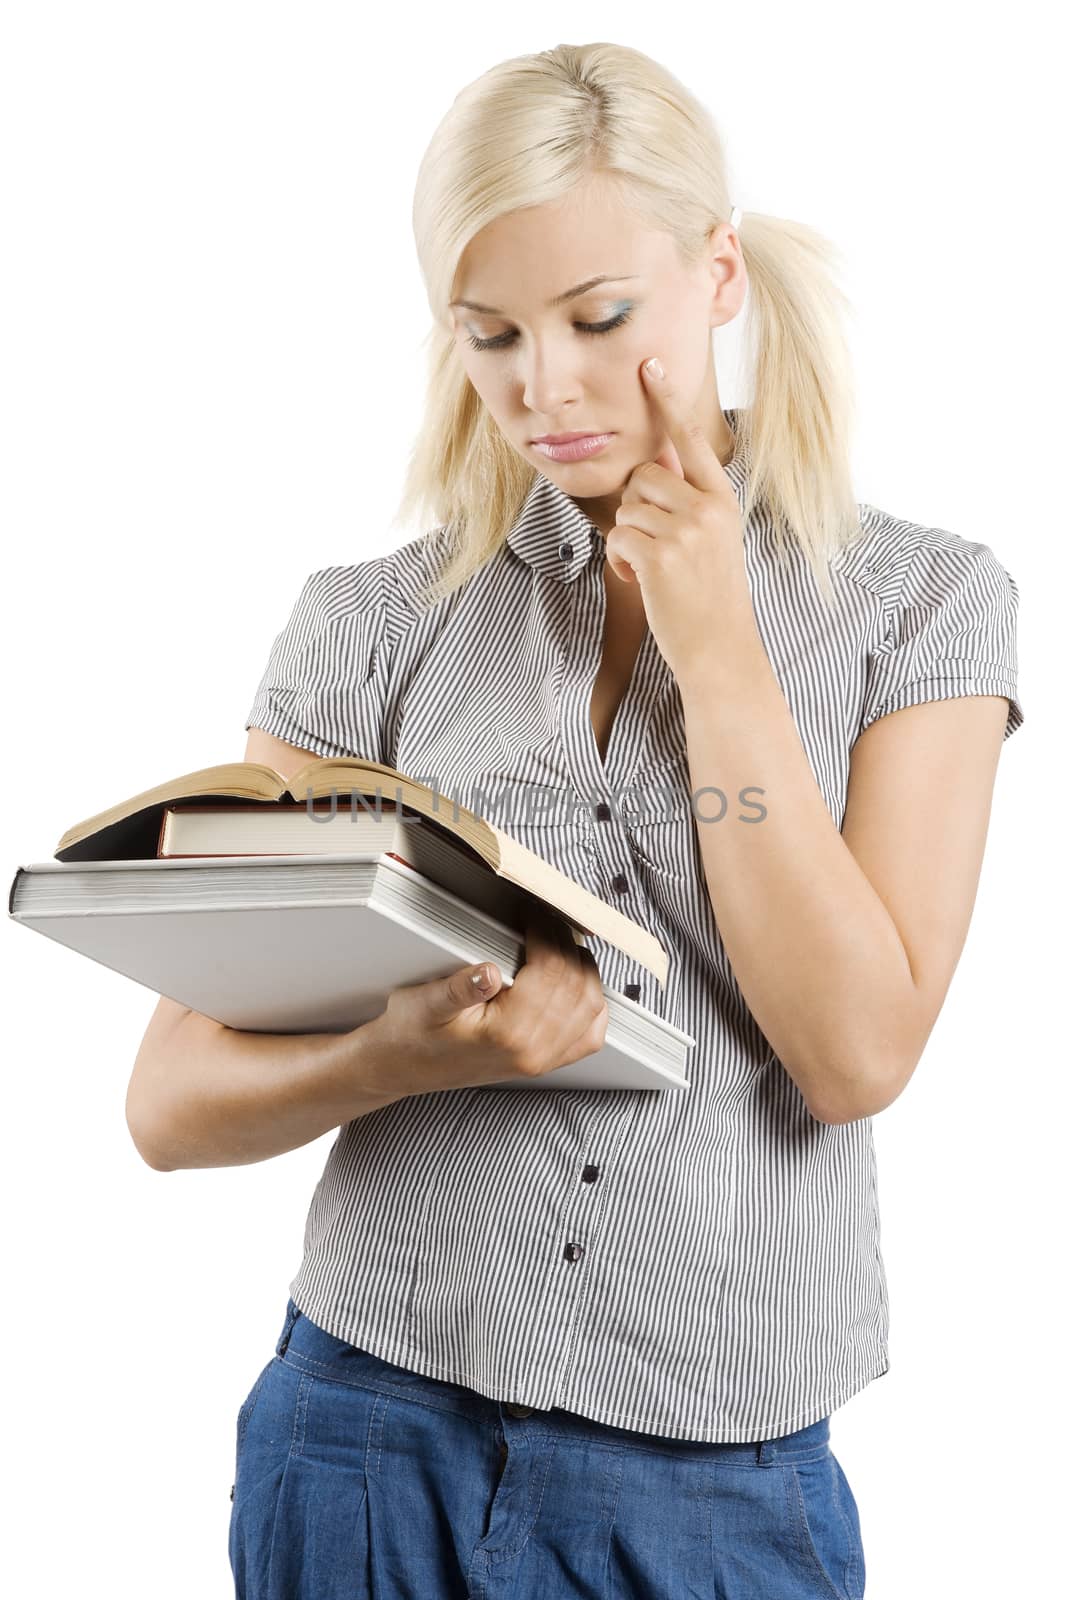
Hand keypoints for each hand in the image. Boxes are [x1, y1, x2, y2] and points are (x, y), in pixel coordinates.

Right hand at [357, 907, 608, 1096]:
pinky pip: (590, 1036)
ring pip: (591, 1007)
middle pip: (576, 985)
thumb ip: (458, 988)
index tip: (533, 912)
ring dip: (583, 968)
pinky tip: (576, 982)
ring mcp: (543, 1060)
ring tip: (559, 942)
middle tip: (546, 919)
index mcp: (507, 1034)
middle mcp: (534, 1052)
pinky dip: (592, 1004)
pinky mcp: (545, 1062)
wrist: (404, 1067)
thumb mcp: (424, 1002)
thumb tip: (488, 971)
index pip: (550, 971)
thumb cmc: (412, 1033)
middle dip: (565, 944)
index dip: (547, 933)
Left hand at [606, 357, 756, 681]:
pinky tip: (645, 582)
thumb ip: (687, 500)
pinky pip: (618, 538)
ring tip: (655, 569)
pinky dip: (621, 562)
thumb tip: (654, 462)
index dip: (667, 401)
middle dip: (637, 509)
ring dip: (629, 540)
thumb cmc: (708, 597)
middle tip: (656, 547)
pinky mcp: (660, 555)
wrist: (719, 650)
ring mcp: (686, 531)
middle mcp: (708, 509)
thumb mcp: (711, 540)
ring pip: (627, 508)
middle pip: (644, 477)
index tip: (649, 365)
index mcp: (723, 500)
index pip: (690, 440)